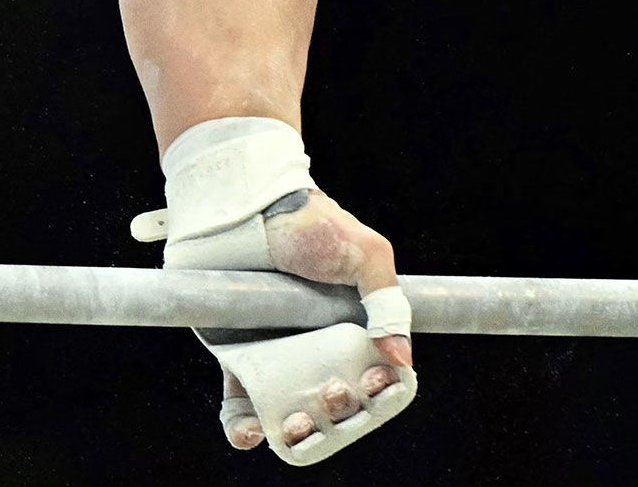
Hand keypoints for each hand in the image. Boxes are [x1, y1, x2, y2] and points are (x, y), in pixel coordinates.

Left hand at [218, 189, 414, 453]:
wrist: (244, 205)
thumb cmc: (309, 222)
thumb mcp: (365, 252)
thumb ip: (388, 301)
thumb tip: (400, 357)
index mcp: (352, 329)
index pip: (373, 376)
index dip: (377, 390)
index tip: (373, 382)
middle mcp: (316, 348)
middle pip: (333, 403)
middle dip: (337, 413)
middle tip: (329, 394)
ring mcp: (276, 356)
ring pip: (289, 414)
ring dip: (294, 431)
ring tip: (293, 424)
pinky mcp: (236, 358)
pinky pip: (240, 405)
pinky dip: (244, 427)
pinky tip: (250, 430)